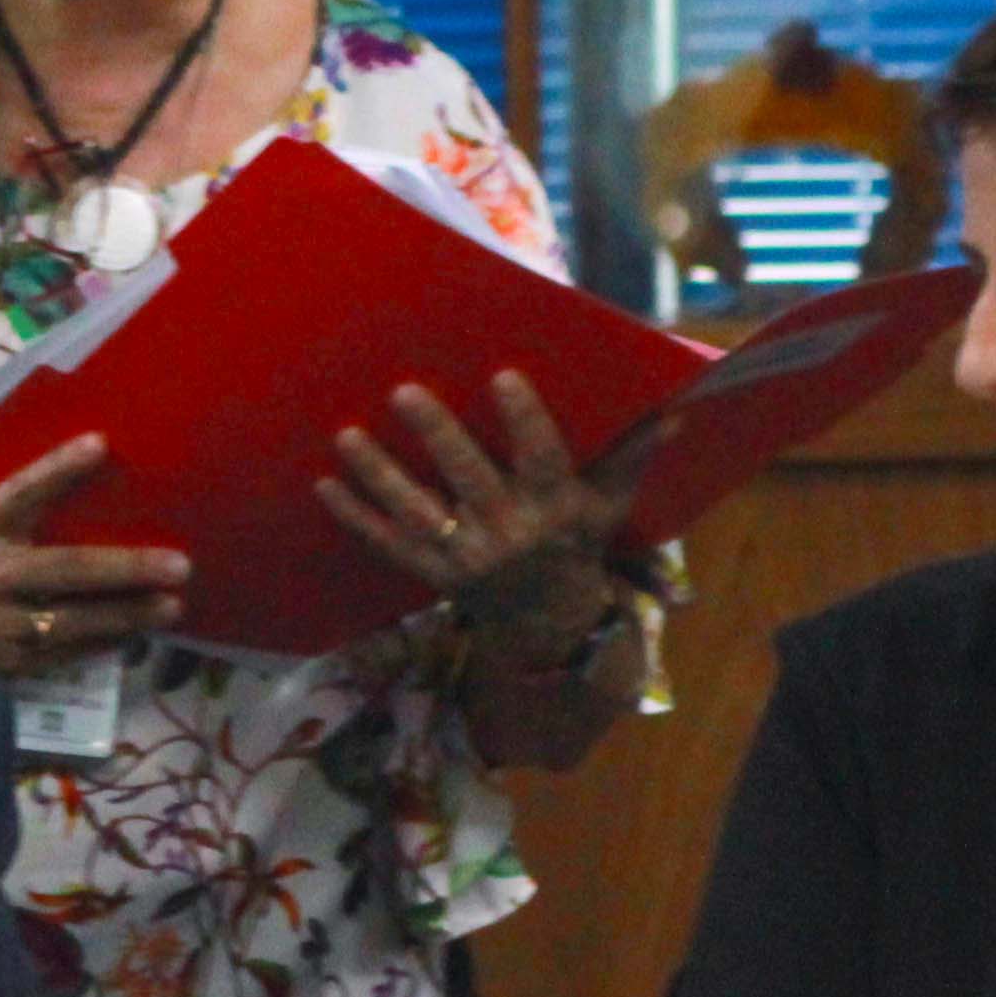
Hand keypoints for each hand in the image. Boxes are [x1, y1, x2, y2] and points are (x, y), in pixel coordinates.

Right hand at [0, 438, 190, 676]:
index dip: (58, 469)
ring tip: (171, 608)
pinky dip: (101, 645)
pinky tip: (133, 636)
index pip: (18, 494)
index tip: (99, 444)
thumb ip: (15, 514)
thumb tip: (89, 479)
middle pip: (64, 570)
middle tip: (179, 566)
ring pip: (72, 624)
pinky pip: (61, 656)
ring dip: (126, 617)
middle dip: (124, 570)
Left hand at [315, 372, 641, 647]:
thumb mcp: (611, 503)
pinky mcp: (430, 572)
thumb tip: (672, 408)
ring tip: (348, 435)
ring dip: (380, 475)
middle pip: (470, 480)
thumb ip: (631, 454)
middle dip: (437, 436)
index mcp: (555, 509)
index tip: (503, 376)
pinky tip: (323, 483)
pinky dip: (354, 516)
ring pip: (418, 513)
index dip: (524, 420)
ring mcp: (464, 556)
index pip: (541, 458)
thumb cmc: (579, 543)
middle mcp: (508, 534)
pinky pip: (386, 544)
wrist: (547, 620)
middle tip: (404, 391)